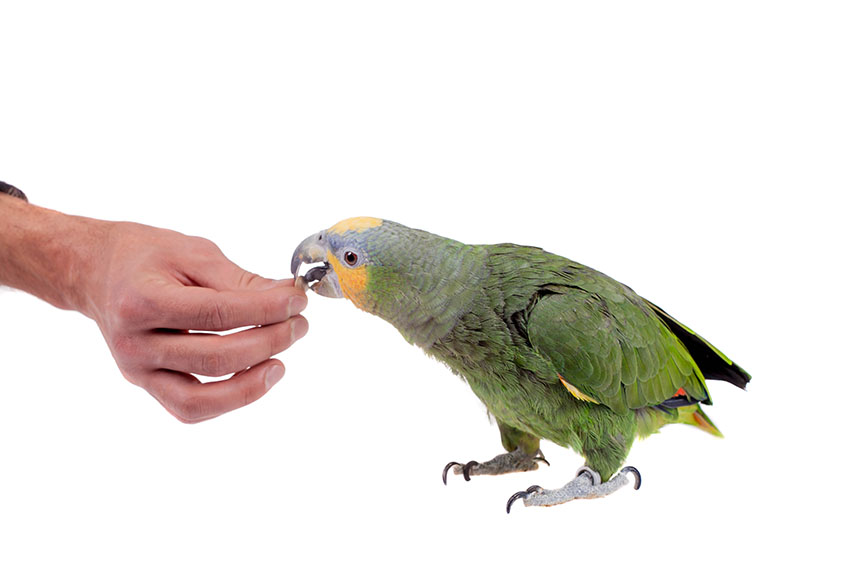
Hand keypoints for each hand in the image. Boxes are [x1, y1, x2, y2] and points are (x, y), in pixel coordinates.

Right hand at [83, 222, 308, 422]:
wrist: (96, 271)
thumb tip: (288, 299)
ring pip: (200, 399)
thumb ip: (241, 280)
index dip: (267, 310)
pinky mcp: (145, 384)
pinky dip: (227, 400)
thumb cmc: (145, 255)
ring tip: (280, 361)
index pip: (219, 313)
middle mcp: (135, 342)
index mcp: (143, 301)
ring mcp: (136, 370)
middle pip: (216, 358)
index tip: (297, 301)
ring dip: (252, 383)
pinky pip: (189, 408)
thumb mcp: (194, 252)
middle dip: (269, 342)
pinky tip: (256, 376)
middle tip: (299, 325)